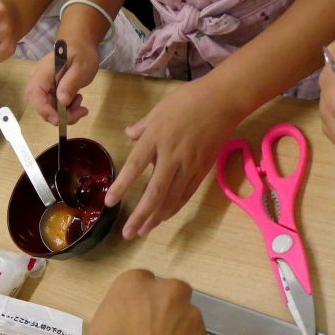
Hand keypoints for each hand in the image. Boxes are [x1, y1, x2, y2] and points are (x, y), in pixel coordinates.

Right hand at [26, 35, 99, 125]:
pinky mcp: (50, 92)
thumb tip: (62, 101)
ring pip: (50, 109)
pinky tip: (77, 100)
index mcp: (42, 73)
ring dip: (66, 113)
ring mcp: (44, 88)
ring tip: (80, 102)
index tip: (59, 120)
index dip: (45, 111)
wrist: (80, 46)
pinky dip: (66, 109)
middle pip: (43, 106)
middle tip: (81, 110)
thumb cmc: (81, 53)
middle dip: (61, 115)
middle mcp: (38, 82)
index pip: (36, 95)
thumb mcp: (80, 67)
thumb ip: (70, 83)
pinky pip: (55, 107)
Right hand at [75, 270, 209, 334]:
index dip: (138, 305)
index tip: (133, 322)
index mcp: (134, 284)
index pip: (141, 283)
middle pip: (171, 297)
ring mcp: (191, 318)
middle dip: (164, 314)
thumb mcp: (98, 333)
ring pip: (187, 322)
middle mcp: (168, 293)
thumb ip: (121, 323)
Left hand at [106, 79, 236, 238]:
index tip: (110, 202)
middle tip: (127, 234)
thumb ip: (142, 126)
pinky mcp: (202, 170)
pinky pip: (185, 195)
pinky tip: (162, 218)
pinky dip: (173, 208)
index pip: (135, 167)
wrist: (224, 101)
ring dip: (155, 218)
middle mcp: (172, 156)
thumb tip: (128, 134)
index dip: (122, 186)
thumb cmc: (189, 100)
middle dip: (140, 215)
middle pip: (155, 192)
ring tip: (141, 232)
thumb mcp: (159, 109)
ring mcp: (189, 165)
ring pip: (171, 199)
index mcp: (156, 138)